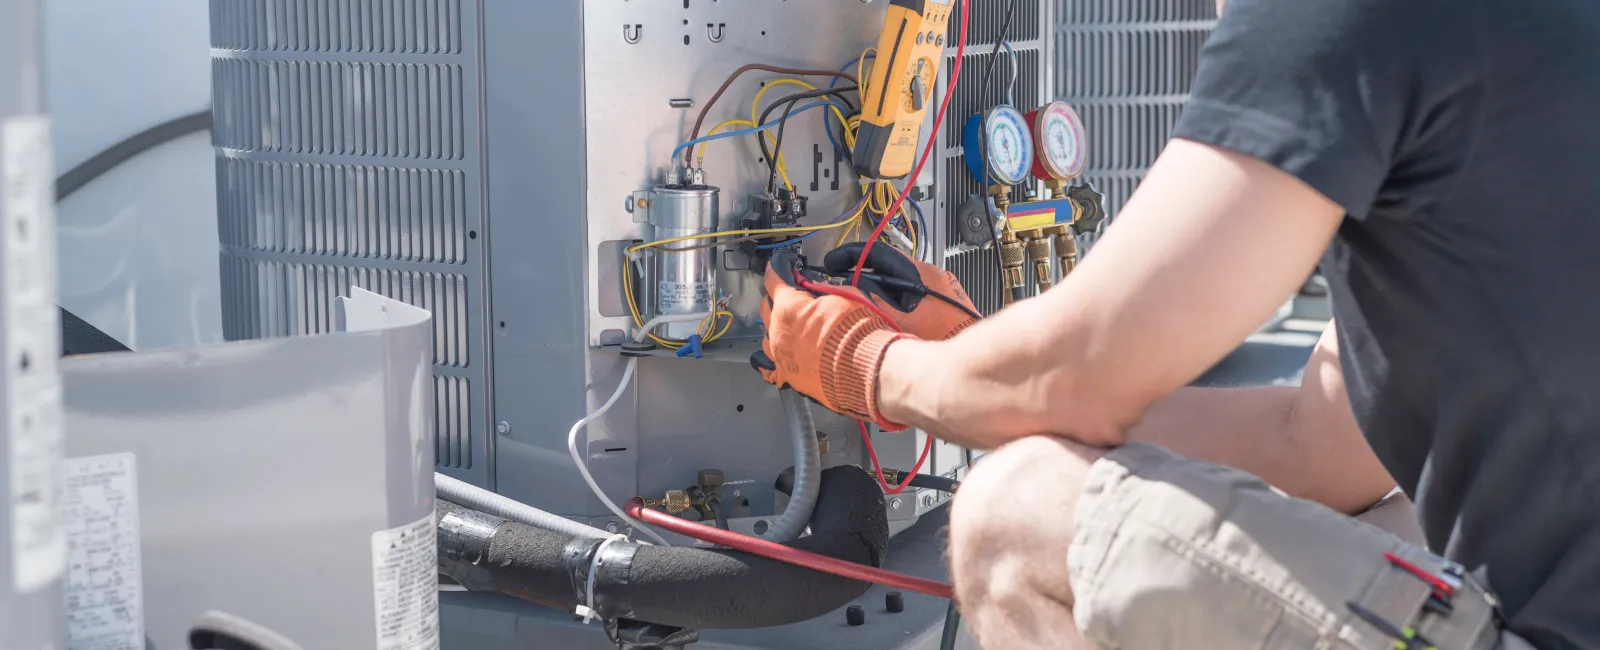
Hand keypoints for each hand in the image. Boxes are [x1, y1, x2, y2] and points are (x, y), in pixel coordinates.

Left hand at [750, 251, 908, 424]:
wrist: (867, 368)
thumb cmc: (858, 332)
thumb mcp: (844, 295)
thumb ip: (823, 290)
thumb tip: (816, 289)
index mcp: (789, 306)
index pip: (774, 280)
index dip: (778, 270)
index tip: (781, 267)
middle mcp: (778, 331)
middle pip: (766, 308)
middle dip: (776, 299)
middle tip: (790, 296)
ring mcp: (781, 356)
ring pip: (767, 337)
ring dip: (776, 329)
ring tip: (787, 326)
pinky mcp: (790, 377)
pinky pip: (770, 369)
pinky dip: (772, 361)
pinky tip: (776, 357)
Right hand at [821, 243, 979, 339]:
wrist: (969, 367)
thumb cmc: (939, 342)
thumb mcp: (893, 321)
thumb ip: (869, 300)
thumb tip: (848, 288)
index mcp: (920, 274)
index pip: (878, 252)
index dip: (850, 256)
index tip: (833, 263)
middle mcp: (934, 277)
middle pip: (889, 267)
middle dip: (863, 276)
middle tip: (843, 287)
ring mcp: (943, 290)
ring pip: (901, 283)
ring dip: (880, 292)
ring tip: (863, 307)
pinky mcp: (948, 305)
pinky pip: (915, 296)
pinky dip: (897, 302)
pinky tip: (888, 320)